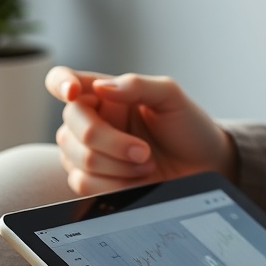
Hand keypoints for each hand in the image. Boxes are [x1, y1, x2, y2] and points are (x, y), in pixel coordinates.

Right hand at [46, 66, 237, 195]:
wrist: (205, 167)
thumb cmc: (189, 128)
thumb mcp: (171, 98)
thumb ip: (137, 86)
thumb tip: (102, 87)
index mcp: (104, 94)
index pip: (64, 80)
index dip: (60, 83)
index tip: (72, 92)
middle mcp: (91, 121)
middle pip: (70, 129)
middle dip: (109, 142)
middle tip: (144, 150)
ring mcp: (89, 153)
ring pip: (75, 159)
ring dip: (116, 166)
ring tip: (146, 164)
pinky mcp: (94, 182)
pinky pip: (83, 184)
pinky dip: (114, 185)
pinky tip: (137, 180)